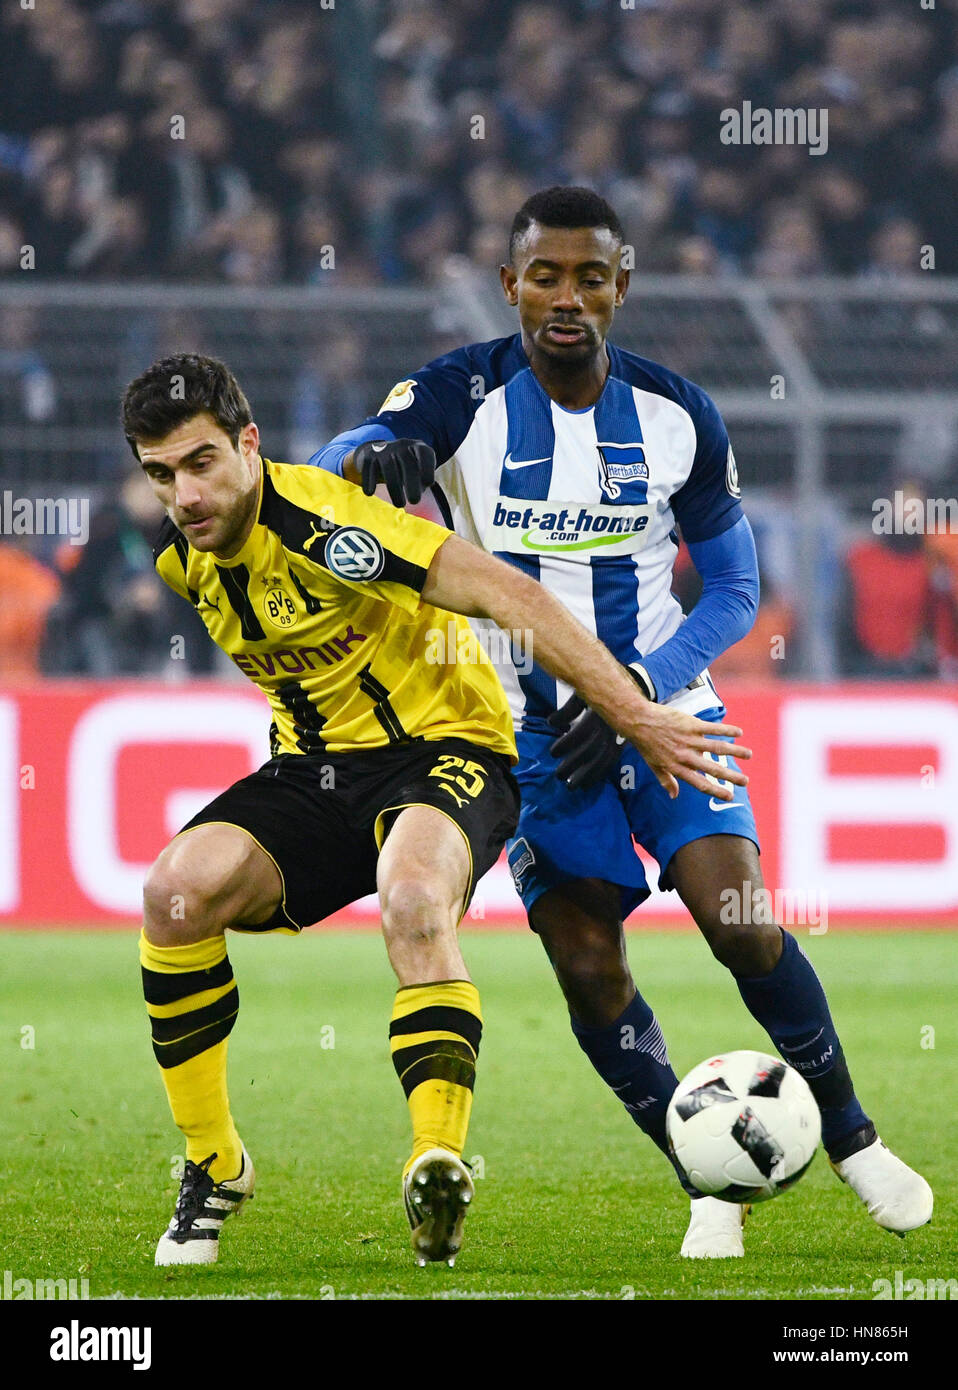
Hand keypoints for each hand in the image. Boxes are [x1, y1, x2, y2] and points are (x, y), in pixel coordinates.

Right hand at [353, 439, 435, 506]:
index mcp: (417, 447)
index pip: (425, 453)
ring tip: (399, 504)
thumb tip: (420, 490)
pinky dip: (369, 481)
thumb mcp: (417, 468)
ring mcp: (384, 449)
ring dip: (394, 488)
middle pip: (407, 463)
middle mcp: (402, 445)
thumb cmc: (405, 466)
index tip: (428, 483)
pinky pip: (369, 468)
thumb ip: (421, 479)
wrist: (378, 451)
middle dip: (412, 483)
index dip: (428, 467)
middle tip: (415, 501)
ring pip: (389, 467)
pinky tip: (370, 493)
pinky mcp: (369, 455)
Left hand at [547, 694, 620, 790]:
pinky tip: (586, 785)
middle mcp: (609, 727)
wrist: (630, 689)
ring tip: (571, 786)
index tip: (552, 753)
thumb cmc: (600, 691)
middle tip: (558, 775)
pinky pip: (611, 763)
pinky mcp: (622, 745)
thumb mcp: (583, 693)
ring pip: (602, 761)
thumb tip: (551, 723)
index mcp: (598, 713)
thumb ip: (568, 709)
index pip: (581, 732)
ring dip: (586, 776)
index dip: (566, 744)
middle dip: (573, 765)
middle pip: (590, 751)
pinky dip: (598, 775)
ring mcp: (617, 737)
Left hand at [616, 701, 751, 800]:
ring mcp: (690, 740)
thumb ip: (666, 780)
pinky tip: (739, 733)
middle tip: (746, 782)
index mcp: (677, 767)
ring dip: (735, 752)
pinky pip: (713, 729)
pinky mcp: (691, 725)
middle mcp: (686, 756)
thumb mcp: (654, 766)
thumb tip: (674, 796)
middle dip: (731, 776)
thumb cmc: (646, 744)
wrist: (639, 720)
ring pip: (717, 747)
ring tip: (749, 755)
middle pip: (713, 768)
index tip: (729, 796)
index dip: (716, 790)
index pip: (700, 783)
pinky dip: (727, 730)